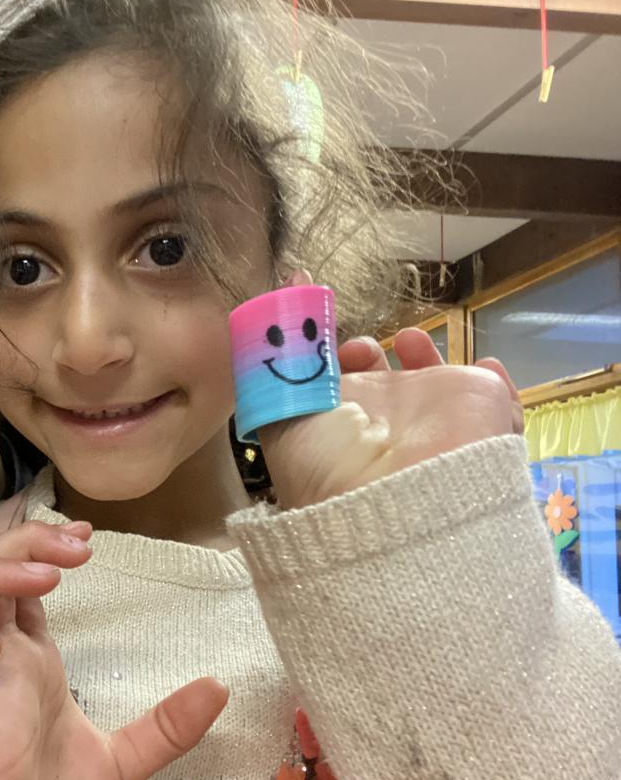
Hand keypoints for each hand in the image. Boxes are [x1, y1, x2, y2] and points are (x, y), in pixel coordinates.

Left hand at [260, 324, 521, 509]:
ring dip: (430, 358)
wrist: (390, 505)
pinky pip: (500, 403)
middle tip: (366, 348)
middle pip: (388, 386)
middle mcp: (389, 427)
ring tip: (412, 342)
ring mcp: (438, 425)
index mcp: (341, 426)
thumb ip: (283, 343)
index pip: (341, 389)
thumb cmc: (326, 459)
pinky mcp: (485, 425)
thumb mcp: (279, 401)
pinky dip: (494, 380)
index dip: (337, 358)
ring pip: (442, 390)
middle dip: (378, 355)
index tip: (336, 348)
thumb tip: (292, 275)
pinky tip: (480, 366)